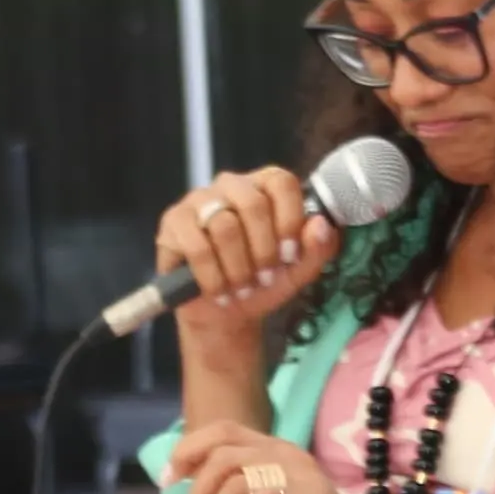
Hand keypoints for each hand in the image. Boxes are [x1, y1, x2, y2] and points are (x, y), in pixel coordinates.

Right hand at [153, 164, 335, 376]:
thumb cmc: (262, 282)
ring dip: (238, 267)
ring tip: (242, 288)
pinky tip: (219, 292)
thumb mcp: (299, 270)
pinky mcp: (173, 221)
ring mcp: (198, 200)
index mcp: (264, 187)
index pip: (281, 182)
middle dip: (263, 250)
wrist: (224, 312)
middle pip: (252, 203)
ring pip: (224, 226)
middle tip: (265, 278)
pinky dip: (212, 276)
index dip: (289, 219)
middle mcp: (230, 185)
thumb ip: (318, 247)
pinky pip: (196, 245)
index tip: (290, 254)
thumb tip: (321, 224)